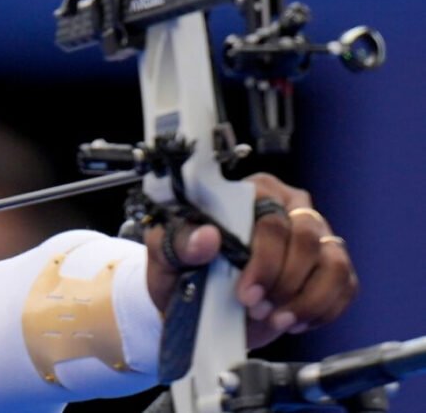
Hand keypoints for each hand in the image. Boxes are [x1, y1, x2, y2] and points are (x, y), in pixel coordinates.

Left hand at [145, 172, 357, 348]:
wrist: (195, 303)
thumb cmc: (182, 270)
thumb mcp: (166, 256)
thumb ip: (180, 243)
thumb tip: (207, 237)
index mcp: (251, 192)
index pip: (271, 219)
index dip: (264, 260)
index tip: (246, 294)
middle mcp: (289, 205)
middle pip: (306, 240)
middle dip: (284, 282)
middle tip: (257, 309)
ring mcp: (315, 234)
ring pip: (333, 263)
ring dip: (308, 299)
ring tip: (278, 320)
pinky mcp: (330, 264)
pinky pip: (345, 284)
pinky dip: (324, 308)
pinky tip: (296, 321)